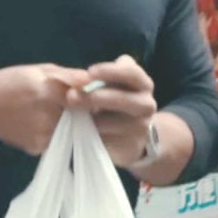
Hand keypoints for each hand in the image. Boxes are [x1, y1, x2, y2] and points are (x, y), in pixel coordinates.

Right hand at [0, 64, 92, 155]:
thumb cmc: (11, 81)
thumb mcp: (39, 70)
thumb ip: (67, 76)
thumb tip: (91, 80)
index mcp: (50, 92)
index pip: (84, 100)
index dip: (85, 99)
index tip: (82, 97)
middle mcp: (48, 116)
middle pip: (77, 118)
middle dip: (74, 112)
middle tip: (57, 104)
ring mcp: (42, 135)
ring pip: (67, 131)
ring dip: (62, 124)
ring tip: (42, 112)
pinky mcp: (36, 148)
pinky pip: (53, 140)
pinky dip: (50, 133)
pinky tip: (34, 123)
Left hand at [71, 55, 158, 169]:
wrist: (129, 135)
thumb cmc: (112, 101)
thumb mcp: (107, 84)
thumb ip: (94, 78)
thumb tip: (71, 77)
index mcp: (142, 83)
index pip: (131, 73)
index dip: (110, 71)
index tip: (89, 72)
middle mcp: (146, 103)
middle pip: (123, 99)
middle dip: (96, 97)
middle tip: (71, 96)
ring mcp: (141, 127)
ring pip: (112, 123)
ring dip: (90, 120)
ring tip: (74, 117)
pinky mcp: (131, 146)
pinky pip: (107, 141)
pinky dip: (92, 136)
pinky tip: (83, 132)